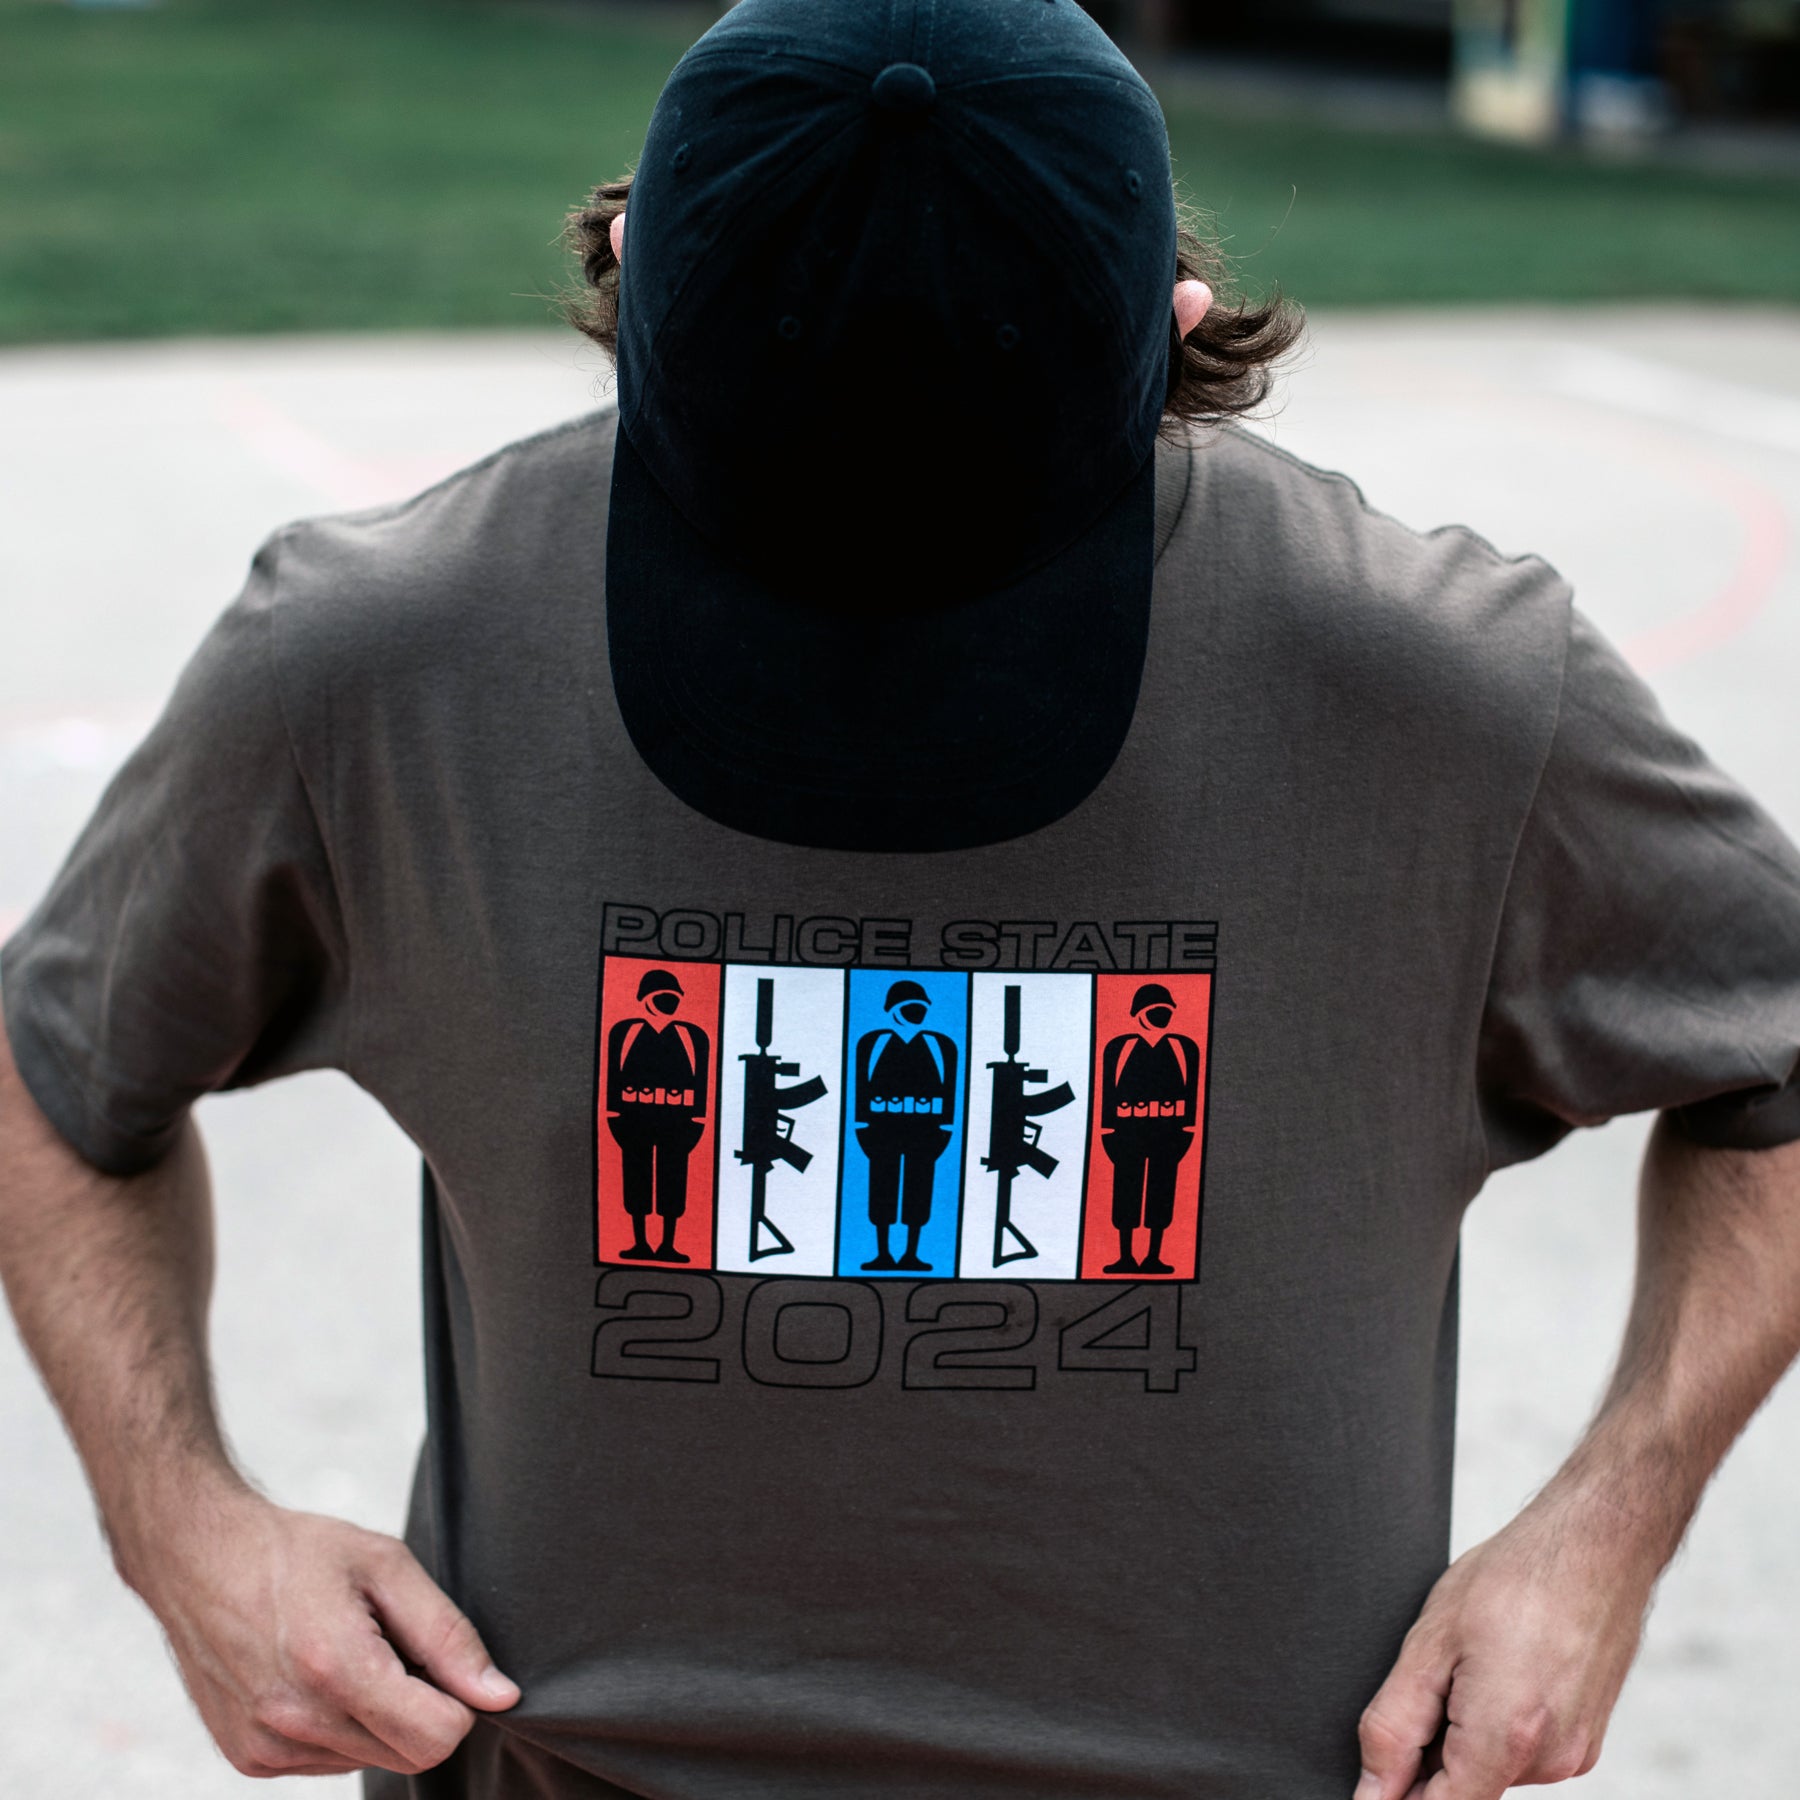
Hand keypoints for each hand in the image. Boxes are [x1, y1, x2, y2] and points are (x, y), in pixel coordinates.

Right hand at [129, 1486, 519, 1777]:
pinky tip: (318, 1676)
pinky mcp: (248, 1761)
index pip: (437, 1737)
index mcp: (336, 1668)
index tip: (444, 1661)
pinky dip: (342, 1728)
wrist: (198, 1560)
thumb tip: (498, 1695)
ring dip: (381, 1719)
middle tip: (395, 1647)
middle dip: (423, 1708)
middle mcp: (295, 1722)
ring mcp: (266, 1749)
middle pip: (409, 1755)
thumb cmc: (298, 1552)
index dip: (460, 1701)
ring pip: (371, 1762)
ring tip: (350, 1654)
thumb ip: (448, 1635)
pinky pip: (329, 1763)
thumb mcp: (386, 1565)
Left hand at [1354, 1497, 1653, 1799]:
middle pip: (1463, 1788)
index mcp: (1506, 1741)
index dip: (1395, 1795)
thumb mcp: (1430, 1641)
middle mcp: (1549, 1762)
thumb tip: (1373, 1791)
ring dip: (1463, 1730)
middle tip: (1432, 1674)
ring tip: (1471, 1656)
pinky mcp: (1584, 1740)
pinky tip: (1499, 1663)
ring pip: (1491, 1767)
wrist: (1598, 1545)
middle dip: (1429, 1752)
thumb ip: (1395, 1726)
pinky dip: (1496, 1720)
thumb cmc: (1516, 1577)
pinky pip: (1522, 1749)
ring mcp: (1573, 1753)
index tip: (1380, 1772)